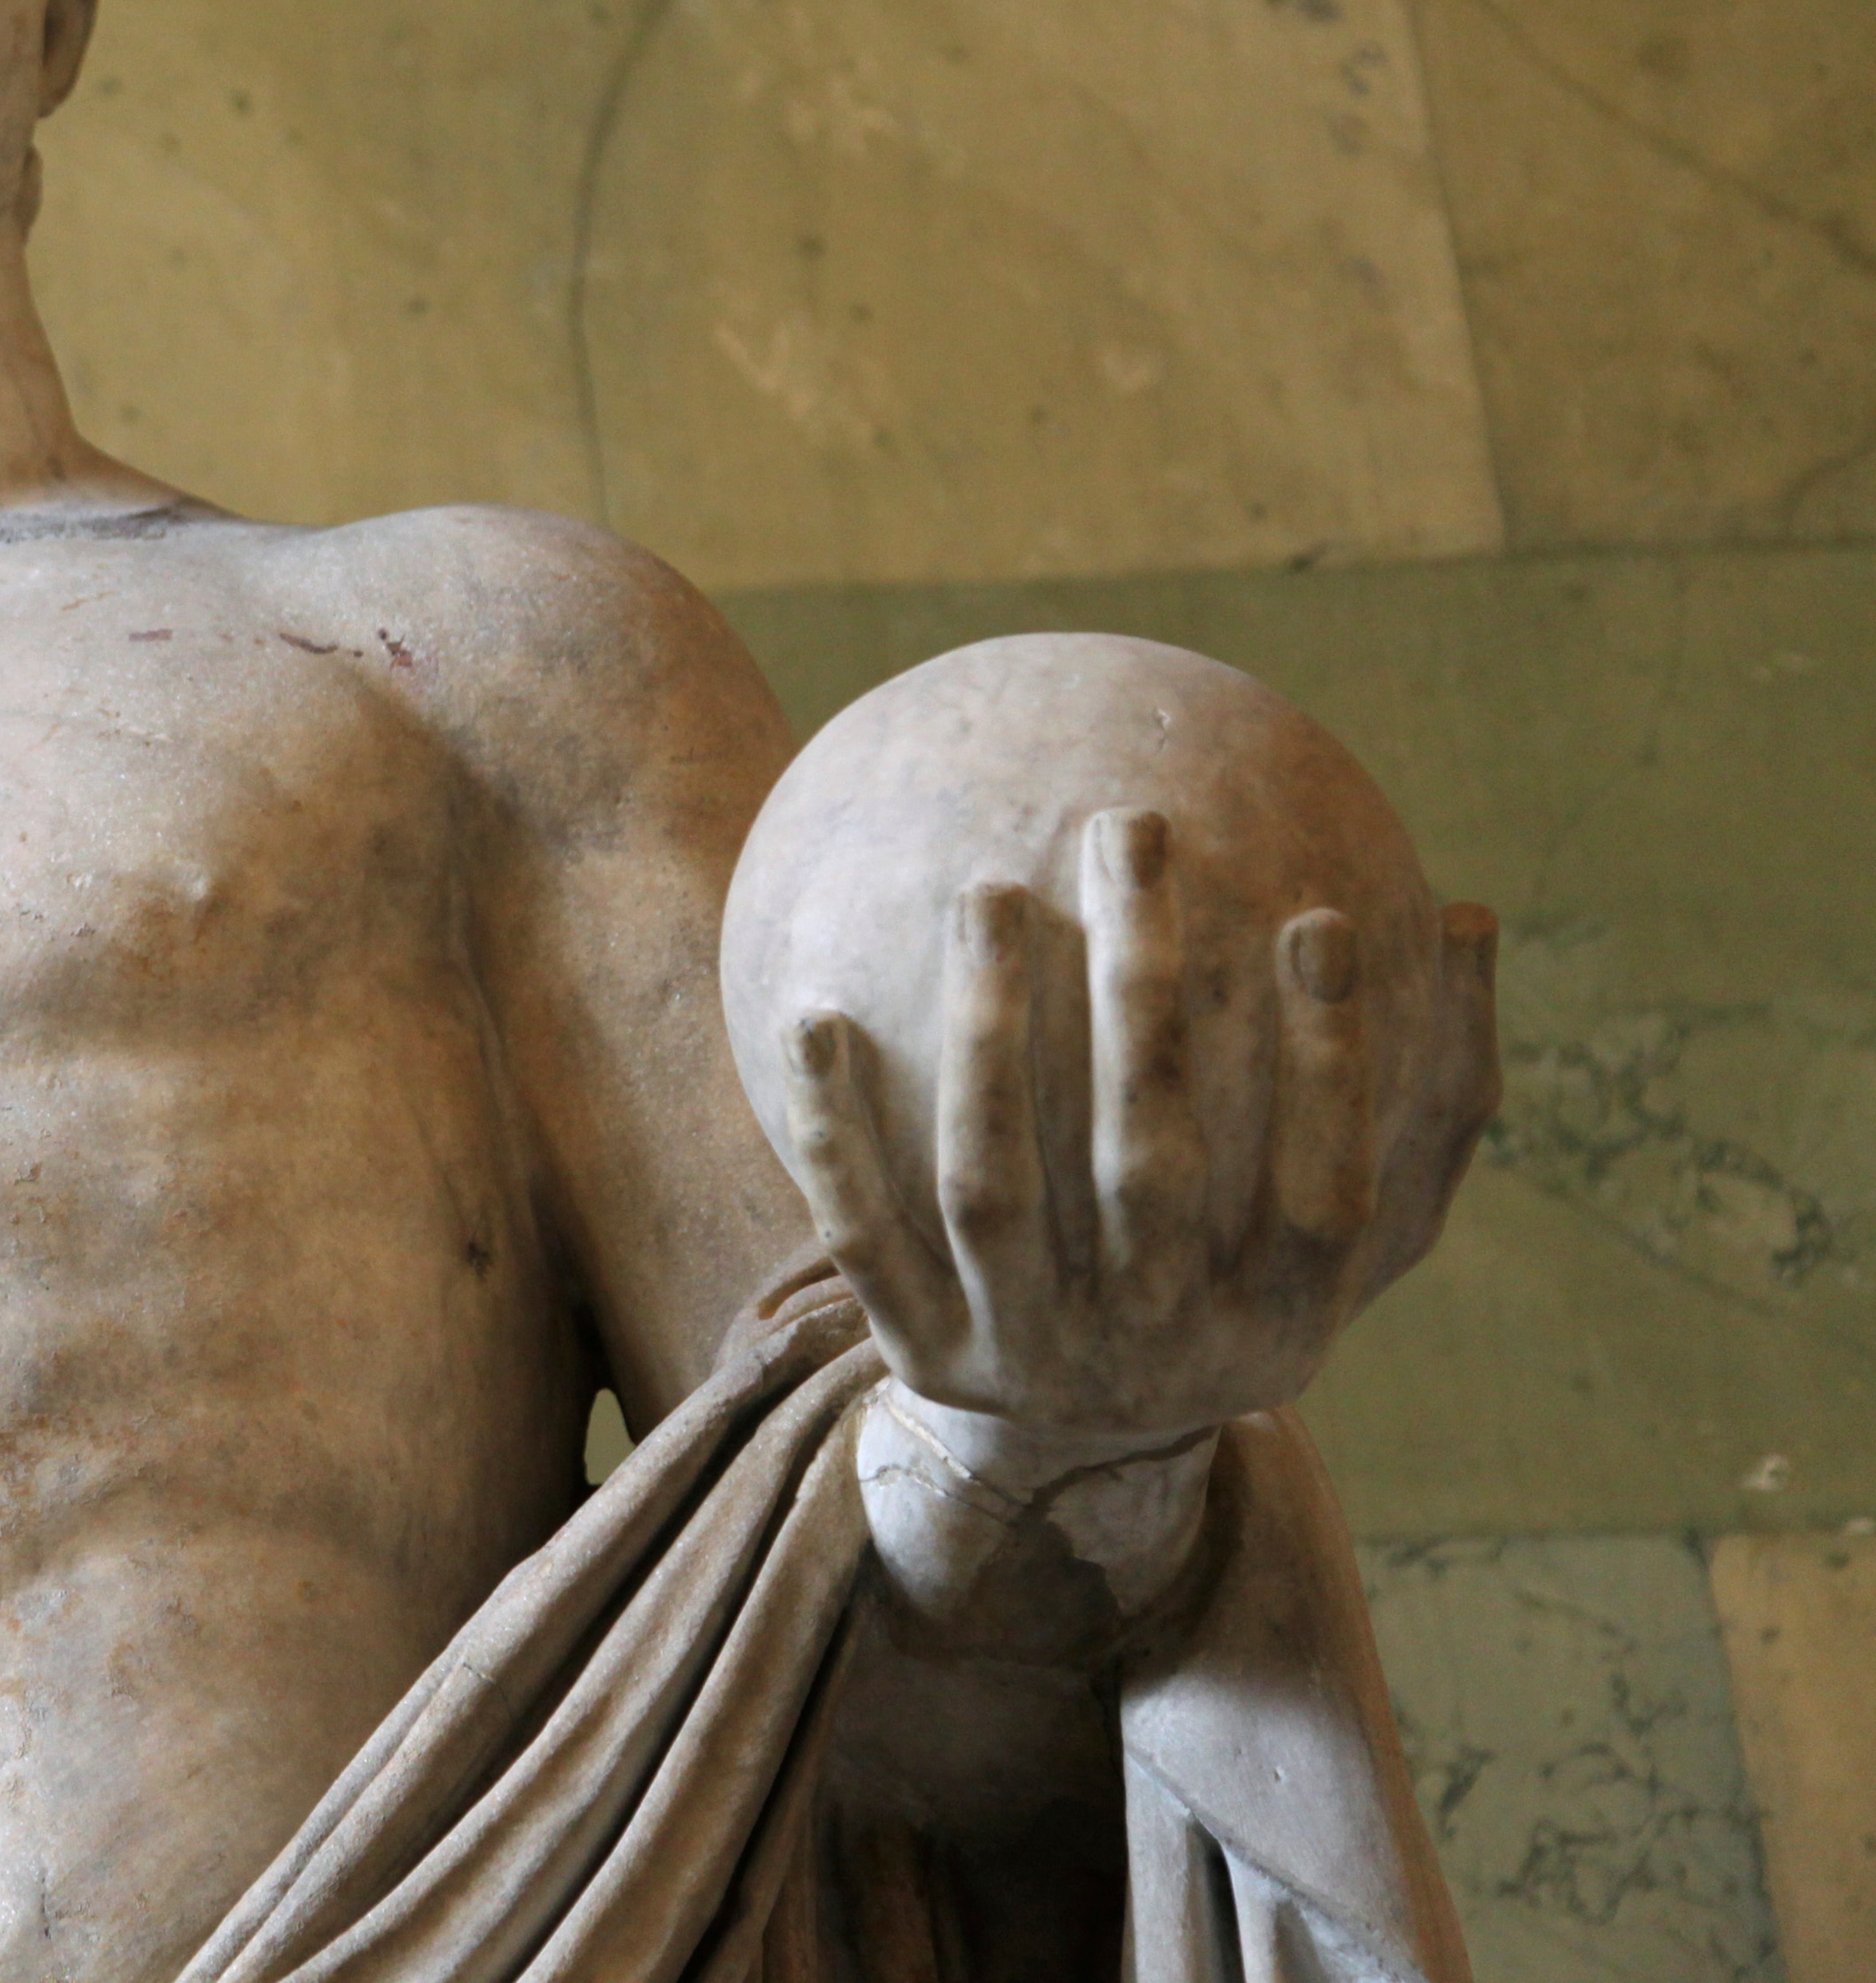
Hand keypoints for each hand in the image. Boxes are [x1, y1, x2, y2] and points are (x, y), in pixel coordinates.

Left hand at [777, 807, 1500, 1448]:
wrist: (1077, 1462)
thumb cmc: (1241, 1287)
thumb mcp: (1360, 1236)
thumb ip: (1430, 1099)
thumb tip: (1474, 913)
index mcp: (1277, 1329)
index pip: (1319, 1192)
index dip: (1330, 1063)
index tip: (1321, 914)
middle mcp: (1155, 1353)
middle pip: (1146, 1167)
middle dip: (1141, 992)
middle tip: (1128, 827)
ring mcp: (1028, 1360)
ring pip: (992, 1190)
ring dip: (986, 1035)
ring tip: (984, 888)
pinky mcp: (918, 1360)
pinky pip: (860, 1231)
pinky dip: (834, 1128)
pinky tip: (814, 1012)